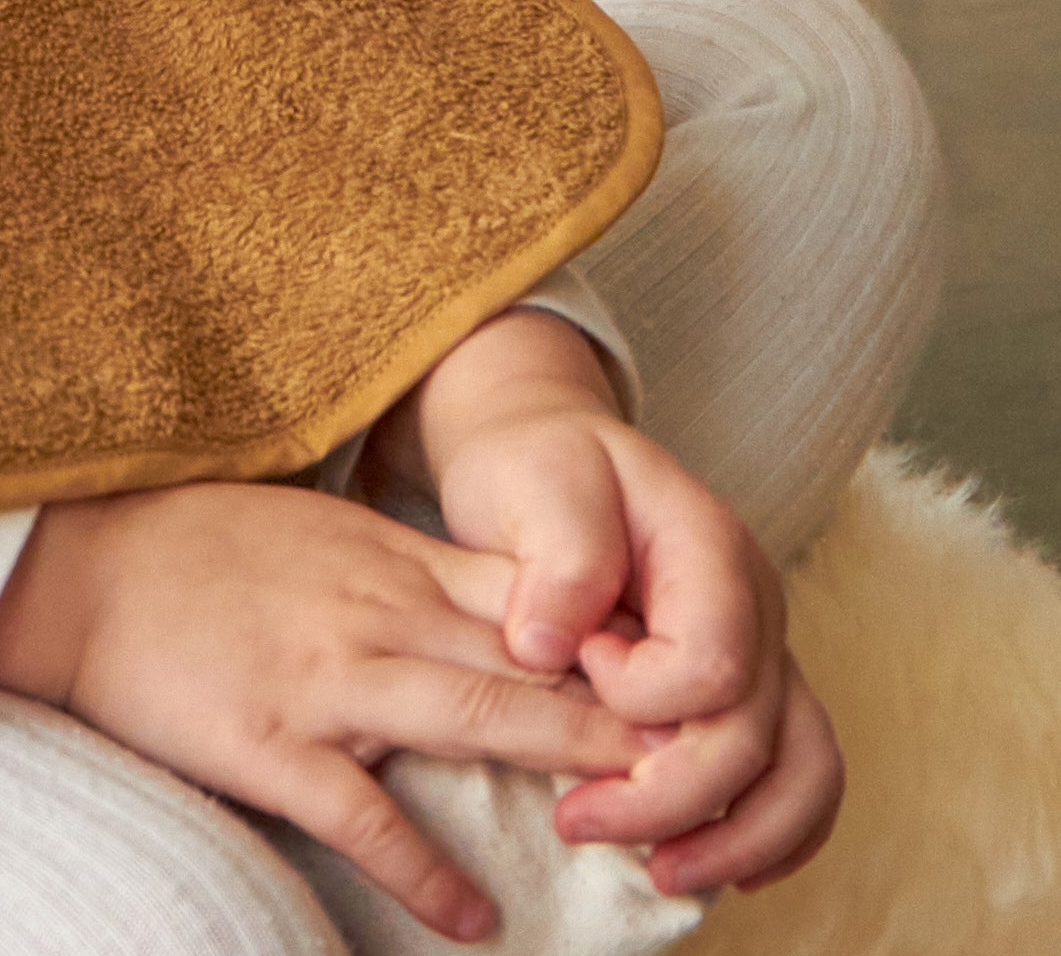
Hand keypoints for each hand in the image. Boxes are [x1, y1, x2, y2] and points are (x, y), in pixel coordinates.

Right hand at [0, 477, 645, 942]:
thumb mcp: (307, 526)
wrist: (73, 568)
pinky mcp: (269, 741)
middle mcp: (371, 609)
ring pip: (473, 720)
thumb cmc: (187, 547)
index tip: (685, 672)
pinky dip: (427, 872)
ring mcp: (324, 677)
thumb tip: (487, 604)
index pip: (528, 592)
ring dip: (563, 767)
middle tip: (707, 755)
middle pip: (526, 658)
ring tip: (639, 825)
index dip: (612, 633)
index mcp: (381, 555)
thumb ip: (394, 563)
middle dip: (622, 707)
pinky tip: (478, 922)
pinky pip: (365, 814)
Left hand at [385, 311, 843, 898]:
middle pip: (754, 733)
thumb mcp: (531, 478)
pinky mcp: (750, 689)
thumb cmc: (540, 468)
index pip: (713, 660)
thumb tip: (546, 648)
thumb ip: (555, 556)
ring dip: (737, 838)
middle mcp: (758, 604)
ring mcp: (764, 650)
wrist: (554, 459)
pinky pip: (798, 776)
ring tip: (662, 875)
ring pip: (803, 770)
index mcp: (711, 546)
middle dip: (669, 798)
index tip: (571, 662)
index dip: (641, 693)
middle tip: (576, 821)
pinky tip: (712, 865)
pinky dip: (770, 833)